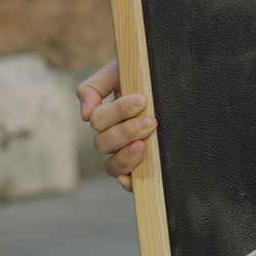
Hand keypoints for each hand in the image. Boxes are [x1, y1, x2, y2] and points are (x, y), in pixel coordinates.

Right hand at [77, 60, 155, 191]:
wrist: (171, 78)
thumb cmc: (143, 76)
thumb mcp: (118, 73)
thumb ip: (93, 87)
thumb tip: (84, 116)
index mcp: (106, 117)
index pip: (99, 121)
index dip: (118, 112)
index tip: (142, 100)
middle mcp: (113, 138)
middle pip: (104, 143)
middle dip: (127, 131)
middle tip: (151, 121)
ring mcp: (127, 154)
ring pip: (113, 165)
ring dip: (126, 156)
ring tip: (144, 143)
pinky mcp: (143, 168)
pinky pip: (129, 183)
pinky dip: (128, 182)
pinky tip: (134, 176)